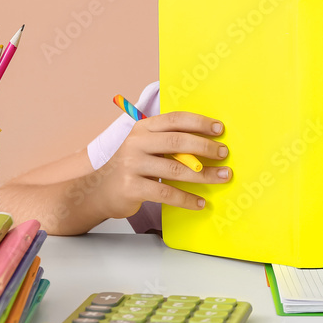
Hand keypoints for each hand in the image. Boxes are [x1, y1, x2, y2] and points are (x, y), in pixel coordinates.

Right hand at [91, 111, 230, 218]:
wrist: (98, 191)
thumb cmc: (131, 167)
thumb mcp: (145, 147)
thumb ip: (168, 141)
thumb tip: (207, 142)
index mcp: (143, 128)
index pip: (175, 119)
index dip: (199, 122)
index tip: (220, 128)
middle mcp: (136, 143)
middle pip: (177, 141)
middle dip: (205, 147)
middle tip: (224, 153)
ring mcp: (132, 165)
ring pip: (176, 169)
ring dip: (204, 175)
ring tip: (223, 177)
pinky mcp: (132, 187)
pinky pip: (166, 192)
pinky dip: (186, 199)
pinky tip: (201, 203)